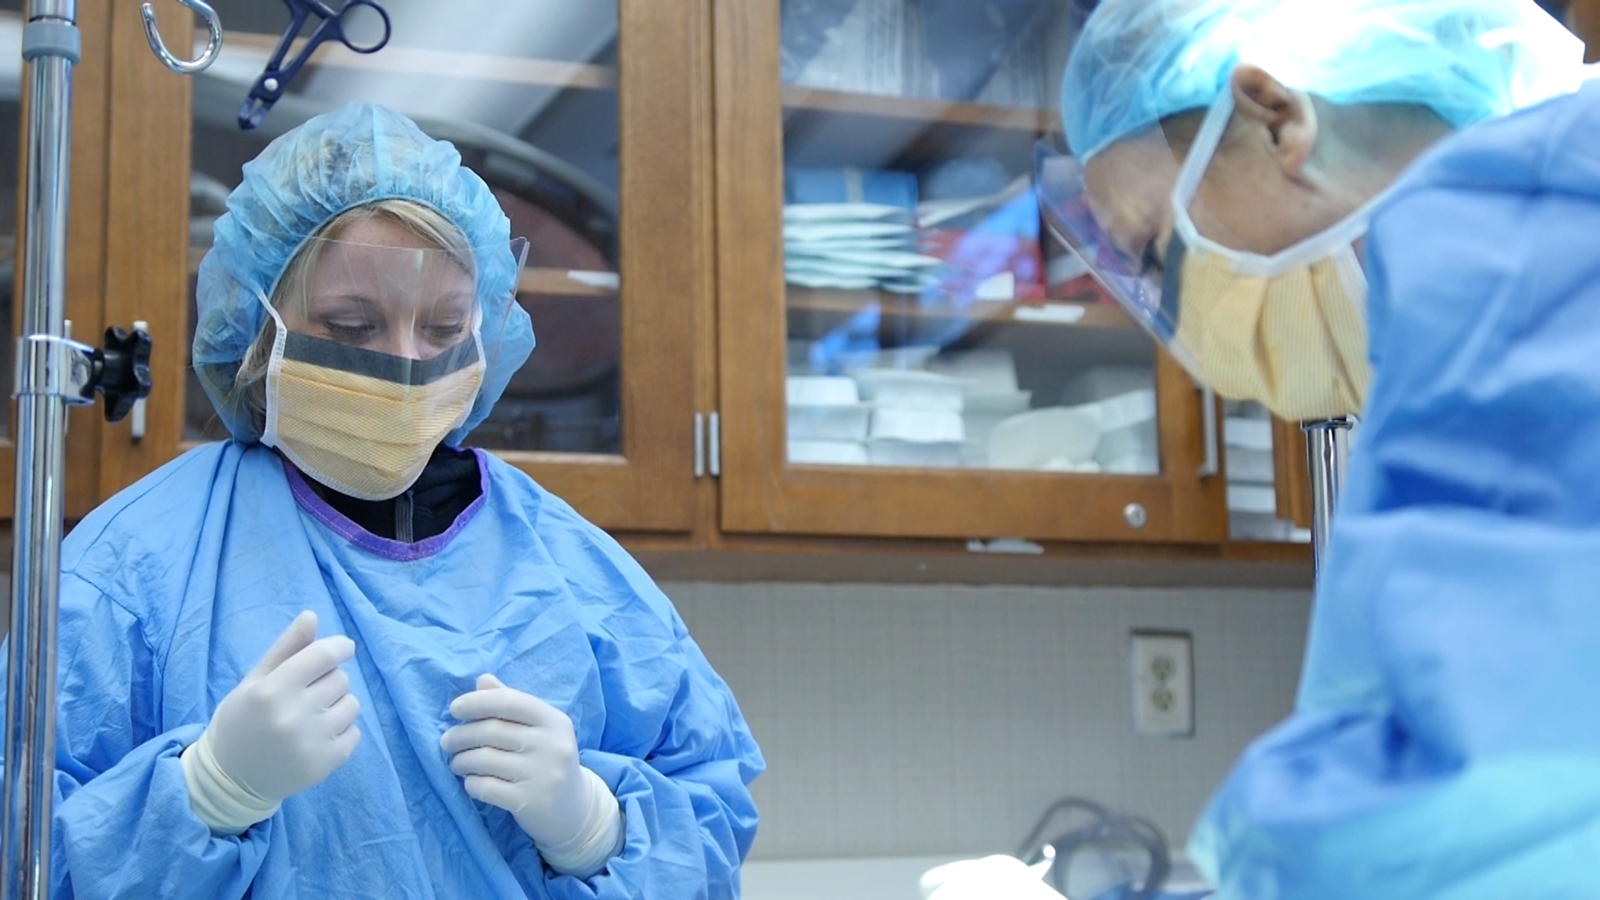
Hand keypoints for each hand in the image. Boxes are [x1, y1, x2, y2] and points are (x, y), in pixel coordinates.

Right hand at [204, 610, 361, 803]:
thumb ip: (285, 648)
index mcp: (271, 690)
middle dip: (329, 680)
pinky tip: (317, 738)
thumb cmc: (242, 720)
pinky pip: (354, 734)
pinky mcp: (323, 765)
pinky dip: (342, 732)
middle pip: (340, 679)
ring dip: (338, 706)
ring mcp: (310, 743)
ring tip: (312, 716)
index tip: (342, 648)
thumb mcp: (254, 681)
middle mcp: (292, 715)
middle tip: (308, 693)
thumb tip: (312, 615)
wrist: (230, 778)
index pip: (324, 655)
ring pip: (352, 705)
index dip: (340, 647)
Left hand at [442, 674, 594, 849]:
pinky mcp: (531, 801)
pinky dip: (471, 784)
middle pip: (492, 731)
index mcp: (555, 721)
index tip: (454, 709)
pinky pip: (486, 787)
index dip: (477, 702)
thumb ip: (511, 703)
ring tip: (456, 763)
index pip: (509, 701)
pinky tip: (471, 783)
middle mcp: (552, 745)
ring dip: (461, 761)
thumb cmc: (548, 761)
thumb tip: (482, 680)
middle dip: (460, 735)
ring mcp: (543, 774)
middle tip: (446, 742)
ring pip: (484, 760)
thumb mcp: (539, 730)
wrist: (575, 810)